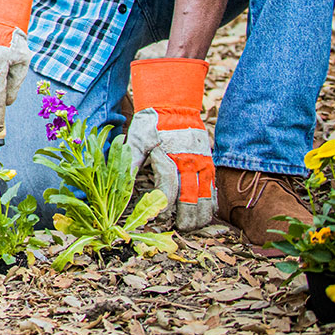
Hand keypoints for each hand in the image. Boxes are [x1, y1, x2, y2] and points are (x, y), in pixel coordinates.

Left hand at [126, 58, 214, 231]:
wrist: (172, 105)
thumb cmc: (151, 124)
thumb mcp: (135, 141)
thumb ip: (130, 164)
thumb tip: (119, 185)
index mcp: (170, 157)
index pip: (169, 189)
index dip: (163, 207)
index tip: (158, 219)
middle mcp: (190, 162)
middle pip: (192, 198)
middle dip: (186, 217)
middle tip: (179, 230)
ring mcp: (203, 162)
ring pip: (207, 195)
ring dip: (201, 214)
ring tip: (193, 227)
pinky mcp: (209, 162)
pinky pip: (214, 186)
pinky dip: (211, 202)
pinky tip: (205, 213)